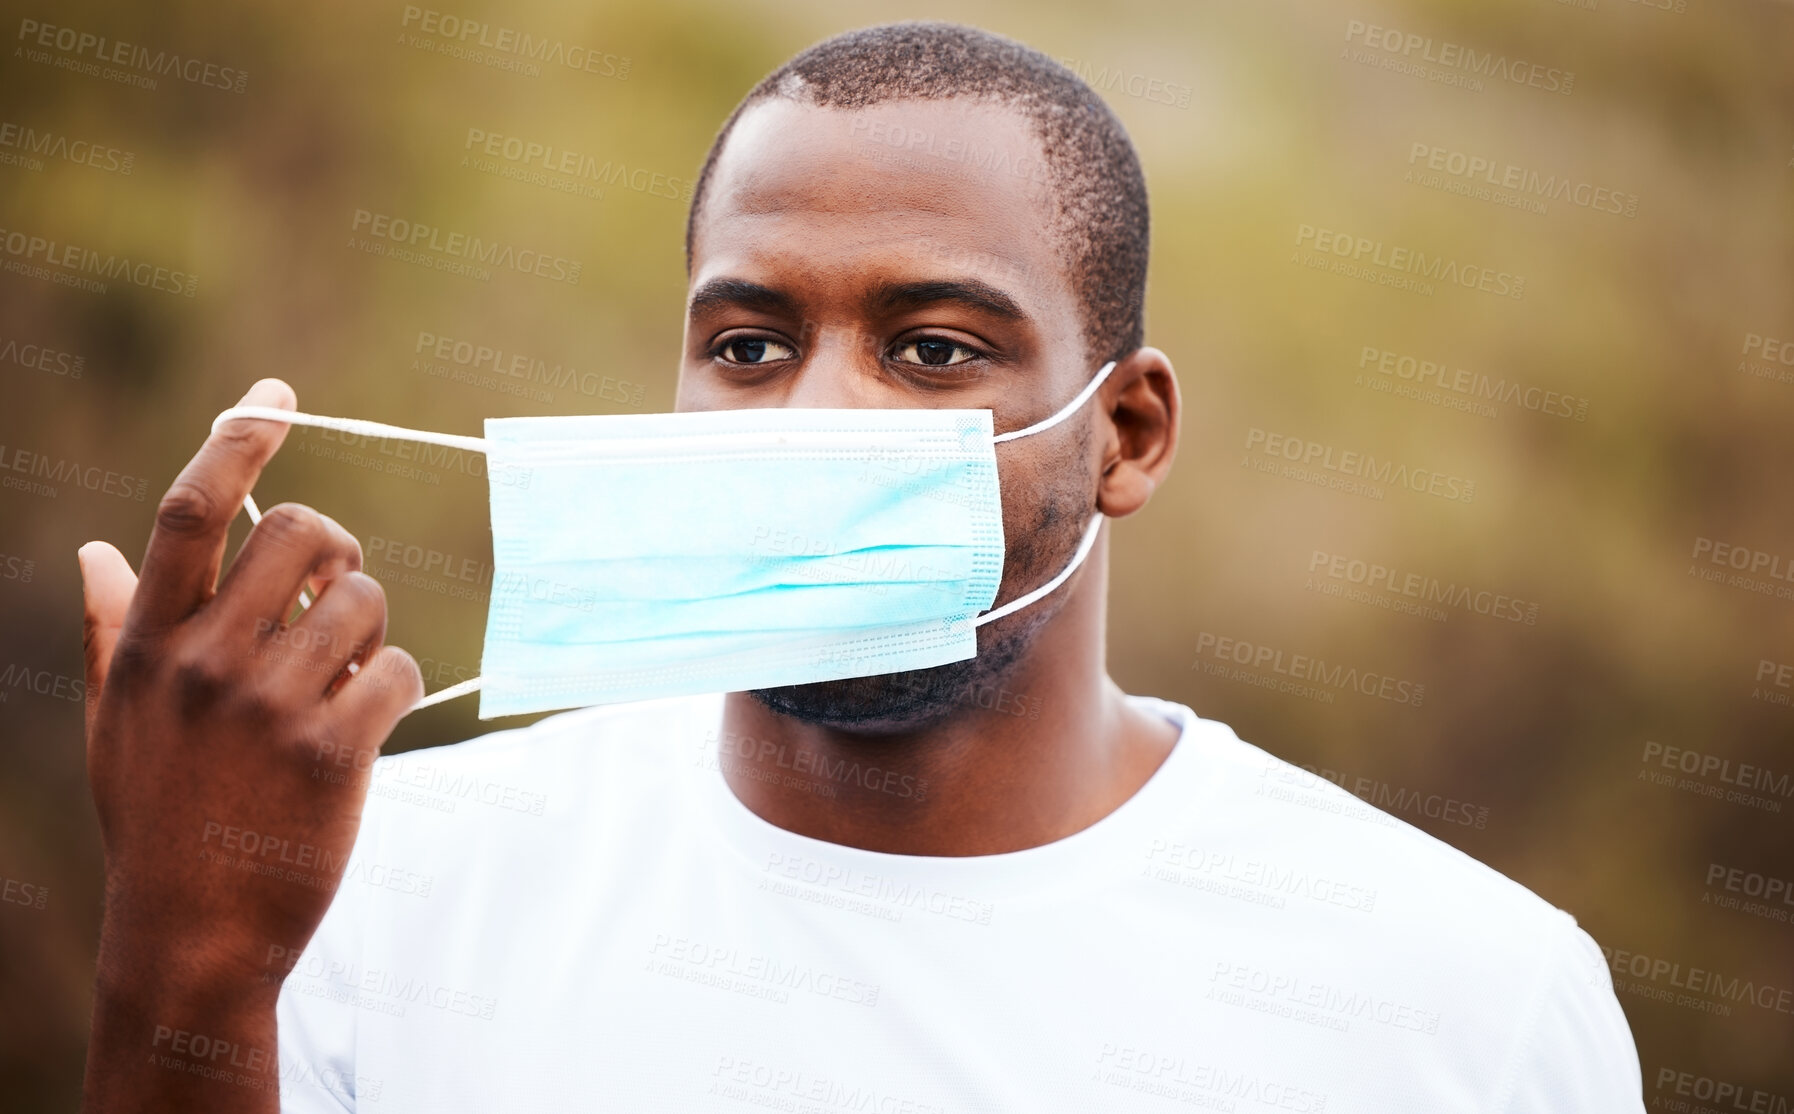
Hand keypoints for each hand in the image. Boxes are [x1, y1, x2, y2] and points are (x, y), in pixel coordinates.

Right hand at [79, 379, 422, 1111]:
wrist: (193, 937)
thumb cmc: (157, 820)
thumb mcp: (117, 723)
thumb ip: (113, 629)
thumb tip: (96, 550)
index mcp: (150, 644)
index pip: (190, 510)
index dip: (237, 439)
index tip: (276, 396)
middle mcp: (205, 661)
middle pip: (302, 531)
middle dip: (336, 550)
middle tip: (333, 594)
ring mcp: (270, 705)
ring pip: (365, 598)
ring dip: (372, 627)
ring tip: (346, 674)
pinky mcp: (334, 750)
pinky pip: (401, 671)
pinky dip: (399, 687)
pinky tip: (368, 724)